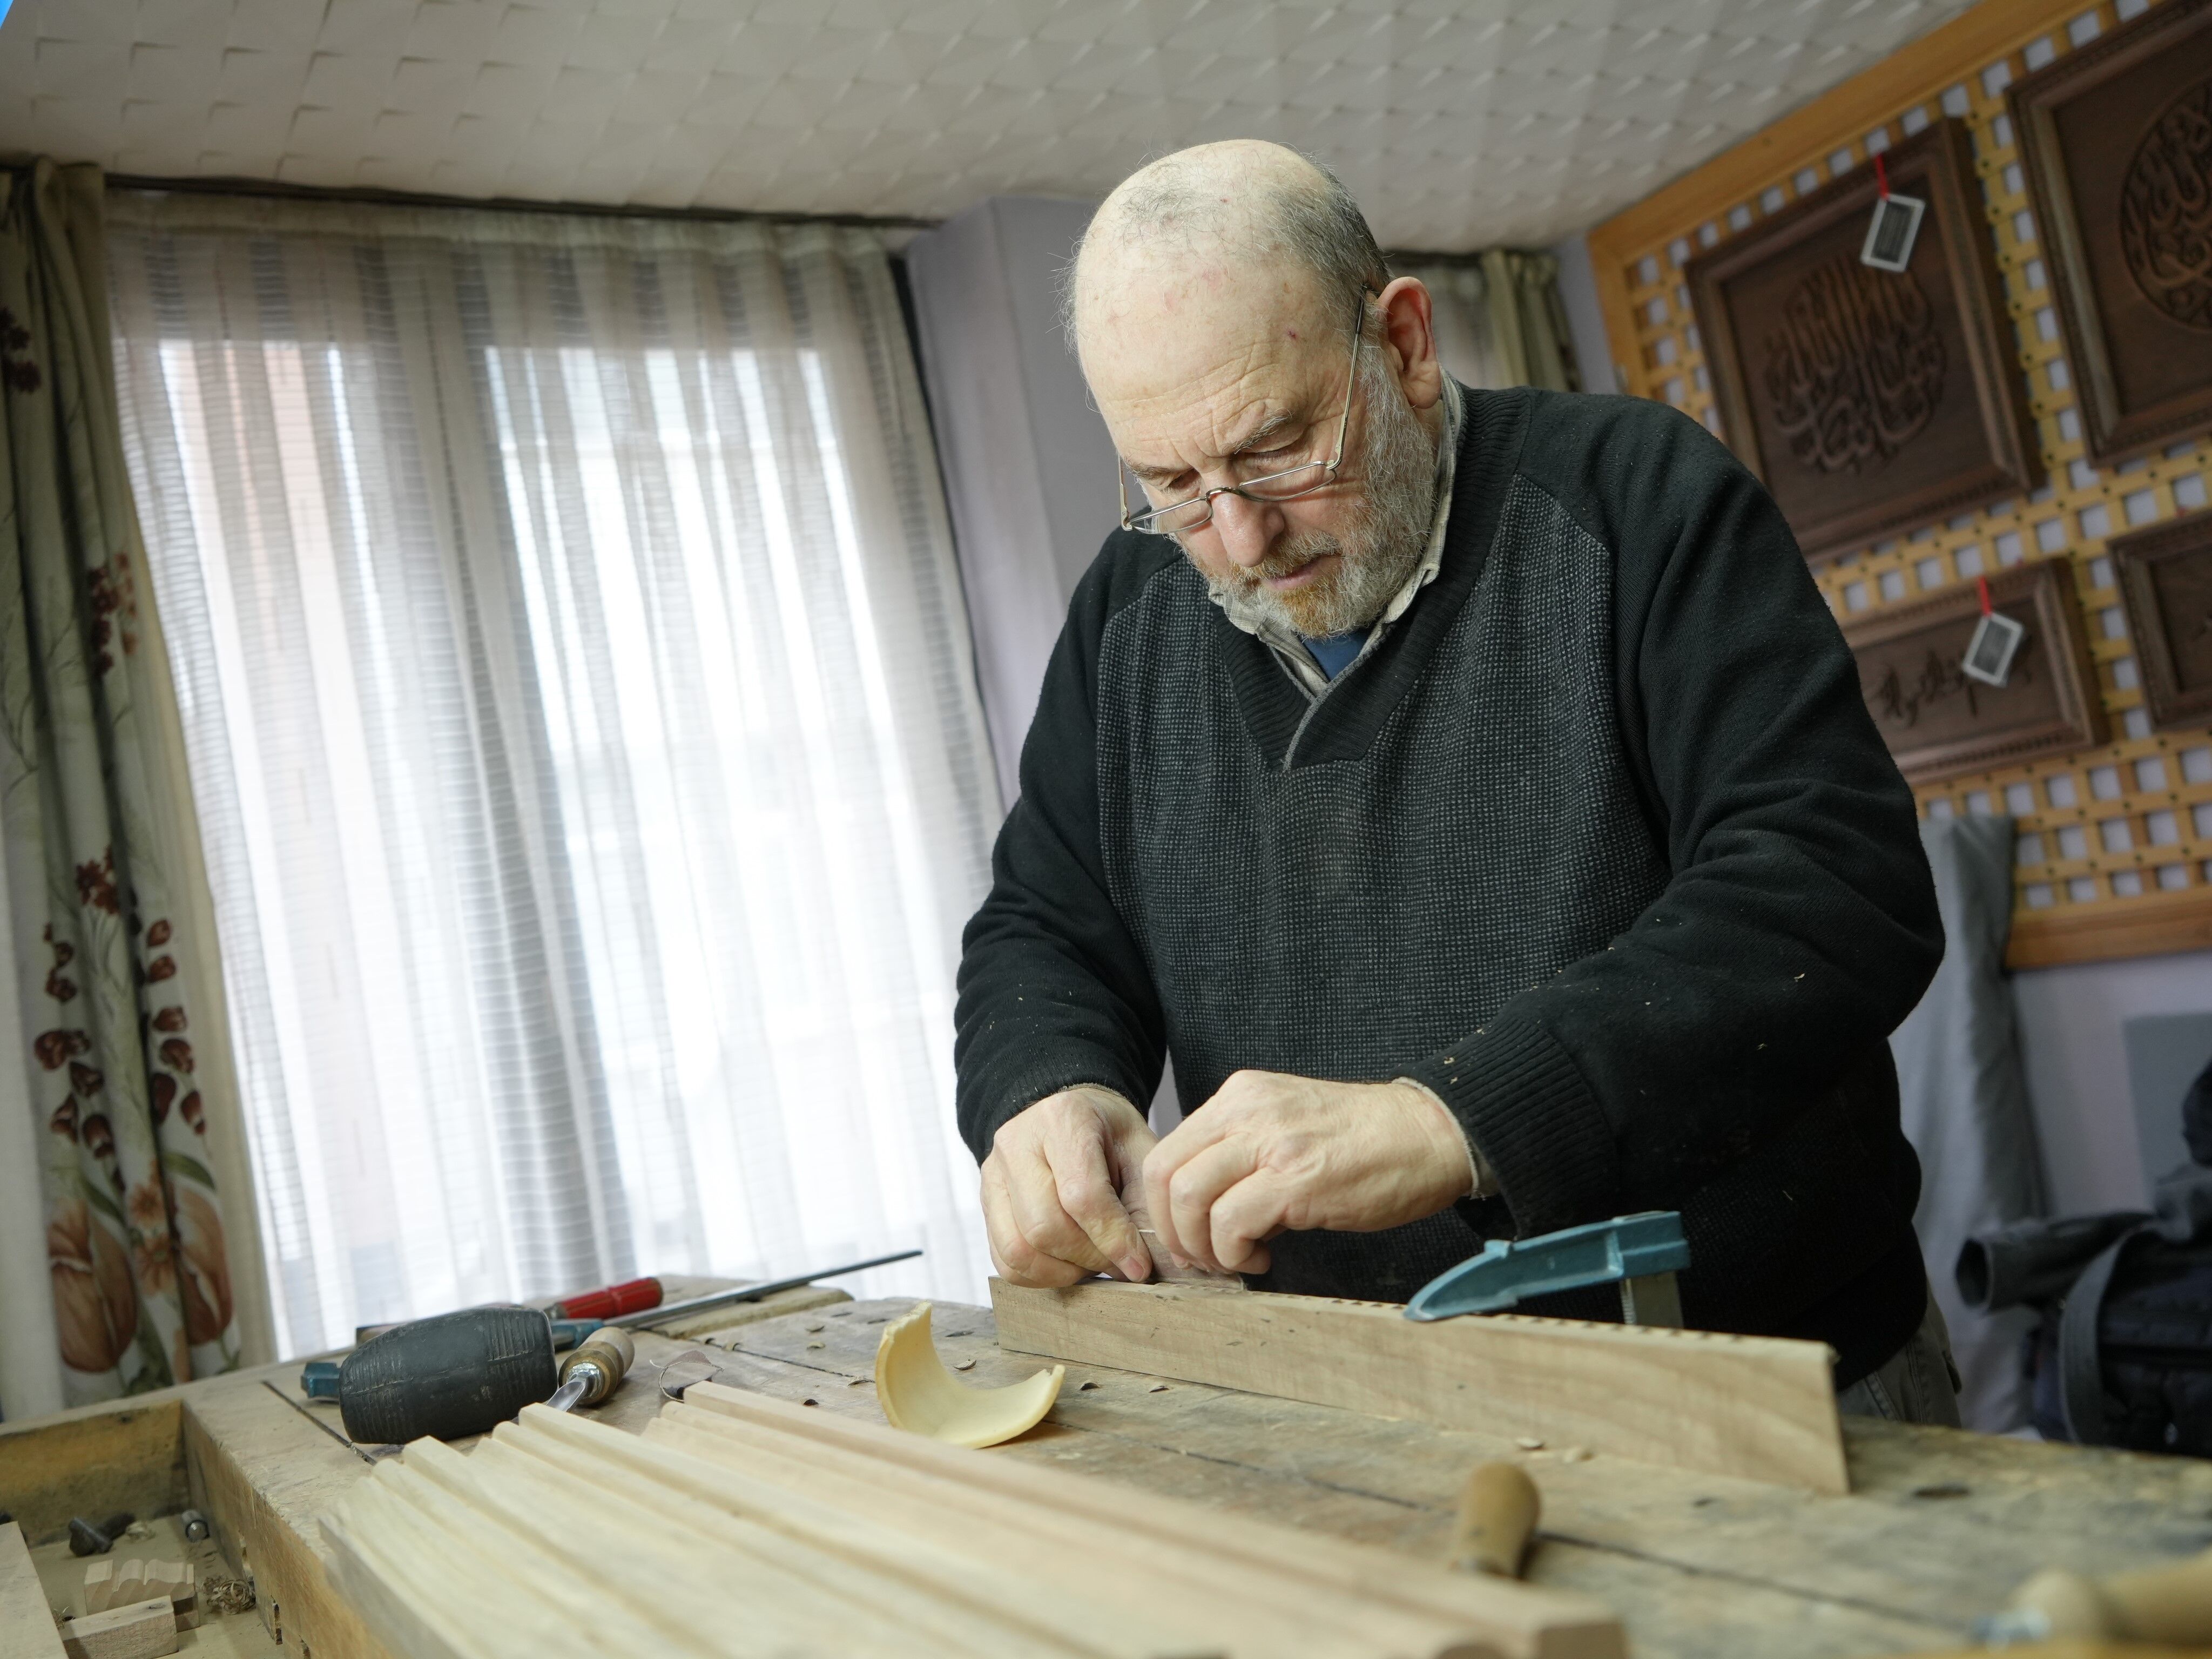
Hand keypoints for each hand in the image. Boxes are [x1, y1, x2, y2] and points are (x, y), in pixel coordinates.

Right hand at [980, 1085, 1158, 1287]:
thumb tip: (1159, 1265)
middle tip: (1118, 1265)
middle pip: (1045, 1225)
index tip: (1139, 1266)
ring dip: (1062, 1271)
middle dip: (1089, 1258)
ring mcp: (993, 1174)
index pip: (1081, 1195)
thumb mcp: (1141, 1154)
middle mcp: (1017, 1143)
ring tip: (1092, 1263)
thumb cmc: (1110, 1137)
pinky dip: (1038, 1276)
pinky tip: (1066, 1265)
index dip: (1113, 1239)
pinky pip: (1003, 1259)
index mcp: (1062, 1119)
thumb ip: (1148, 1206)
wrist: (1070, 1118)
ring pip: (1018, 1249)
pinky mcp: (986, 1203)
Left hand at [1141, 1072, 1473, 1275]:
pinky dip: (1234, 1254)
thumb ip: (1241, 1151)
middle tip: (1200, 1257)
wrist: (1430, 1134)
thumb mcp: (1286, 1124)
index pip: (1166, 1150)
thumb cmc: (1364, 1140)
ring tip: (1234, 1259)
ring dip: (1201, 1246)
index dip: (1162, 1206)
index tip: (1187, 1235)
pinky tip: (1261, 1259)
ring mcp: (1270, 1142)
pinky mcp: (1297, 1180)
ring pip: (1188, 1197)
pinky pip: (1230, 1224)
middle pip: (1163, 1174)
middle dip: (1171, 1230)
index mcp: (1240, 1096)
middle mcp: (1246, 1111)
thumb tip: (1202, 1208)